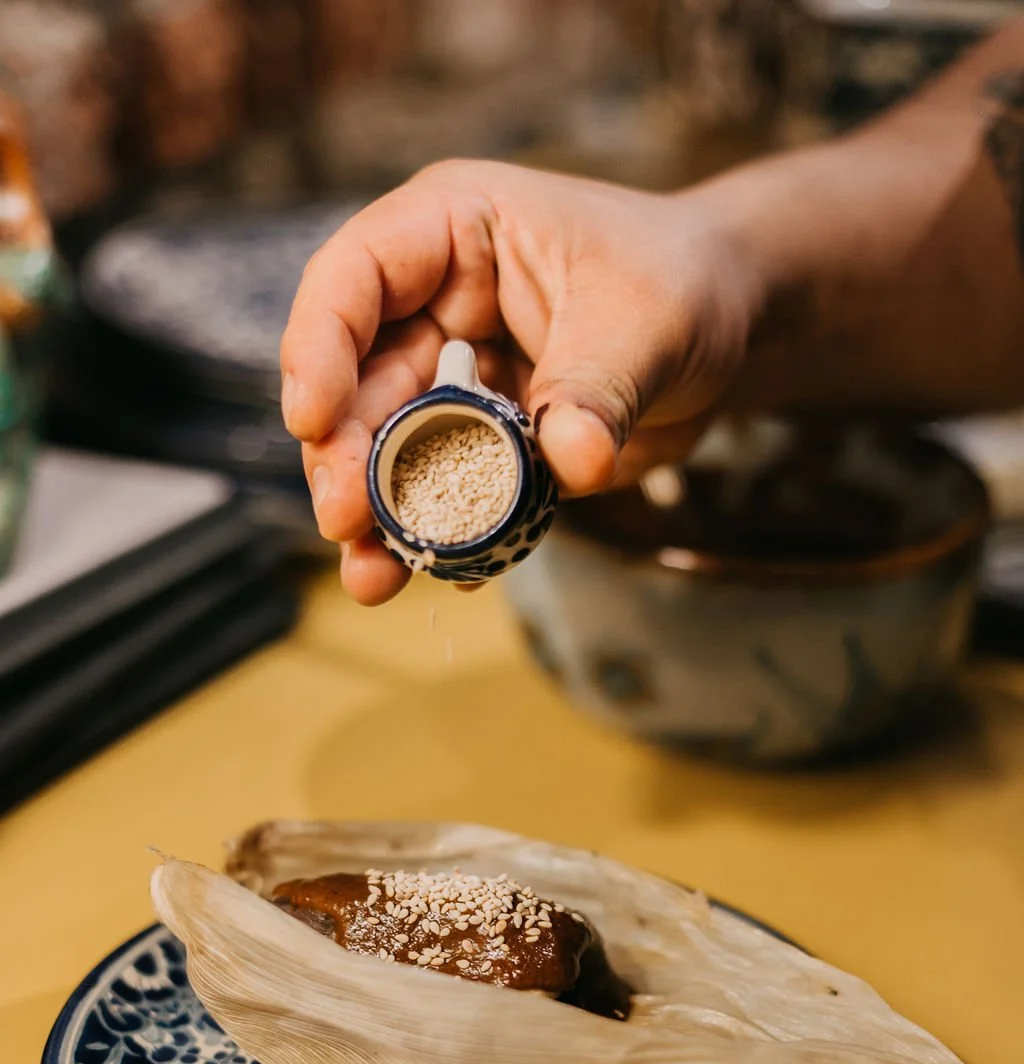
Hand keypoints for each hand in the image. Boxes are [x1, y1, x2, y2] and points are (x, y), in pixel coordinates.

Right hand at [280, 159, 759, 603]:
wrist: (731, 330)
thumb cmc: (685, 283)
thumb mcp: (650, 321)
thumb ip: (599, 389)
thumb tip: (569, 460)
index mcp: (455, 233)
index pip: (353, 279)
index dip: (319, 348)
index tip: (313, 422)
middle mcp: (436, 306)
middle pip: (355, 382)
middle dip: (344, 458)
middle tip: (345, 523)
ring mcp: (456, 379)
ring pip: (392, 451)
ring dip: (379, 516)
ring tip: (373, 578)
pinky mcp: (485, 443)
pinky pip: (451, 492)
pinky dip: (446, 534)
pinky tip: (451, 572)